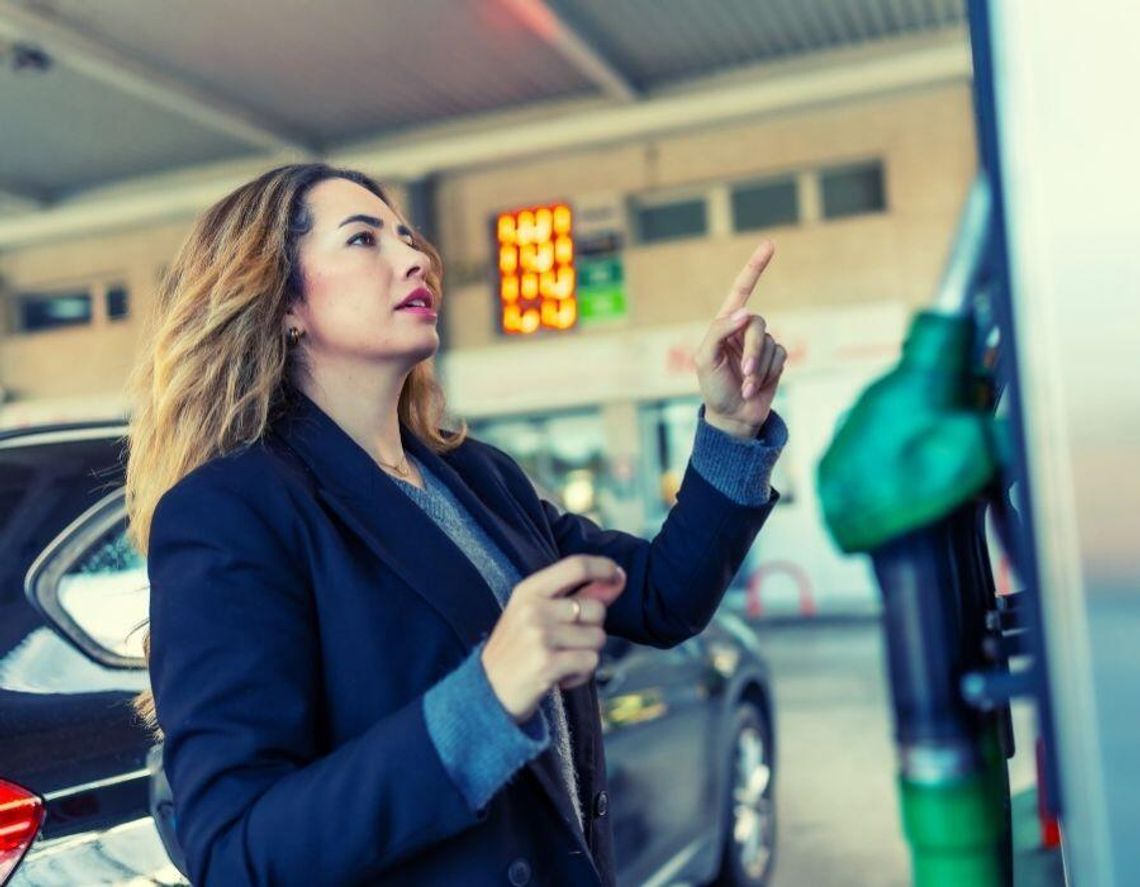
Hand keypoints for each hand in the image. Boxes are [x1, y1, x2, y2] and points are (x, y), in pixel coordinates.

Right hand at [481, 555, 626, 722]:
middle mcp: (533, 608)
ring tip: (559, 661)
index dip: (603, 567)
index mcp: (529, 590)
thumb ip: (578, 596)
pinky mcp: (547, 663)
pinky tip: (560, 677)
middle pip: (596, 609)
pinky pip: (590, 662)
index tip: (618, 576)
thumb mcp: (538, 615)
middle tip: (566, 643)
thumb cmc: (517, 651)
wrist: (486, 693)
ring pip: (597, 638)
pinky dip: (581, 674)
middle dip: (593, 629)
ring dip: (586, 654)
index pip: (576, 565)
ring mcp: (540, 636)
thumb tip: (618, 580)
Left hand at [695, 240, 786, 437]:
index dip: (755, 268)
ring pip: (770, 342)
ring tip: (748, 386)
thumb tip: (746, 312)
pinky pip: (781, 356)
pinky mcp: (776, 360)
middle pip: (757, 323)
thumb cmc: (713, 388)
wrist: (732, 416)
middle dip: (753, 351)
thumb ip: (719, 330)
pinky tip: (757, 388)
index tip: (770, 245)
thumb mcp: (706, 359)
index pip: (741, 291)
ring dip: (759, 368)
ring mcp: (760, 345)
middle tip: (746, 375)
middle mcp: (743, 330)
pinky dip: (769, 373)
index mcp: (724, 325)